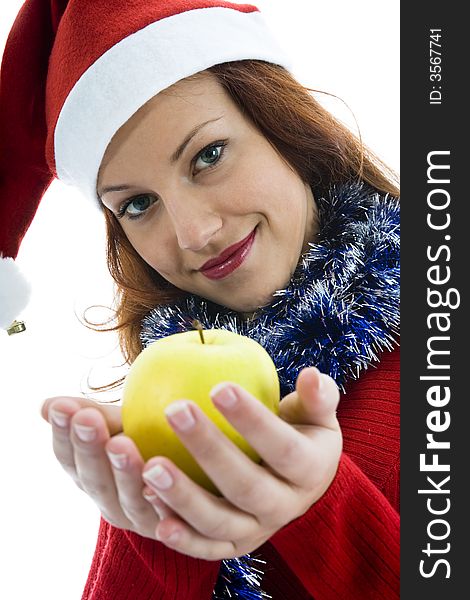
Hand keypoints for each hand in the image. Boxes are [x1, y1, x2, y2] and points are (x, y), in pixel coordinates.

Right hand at [41, 396, 172, 538]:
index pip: (69, 458)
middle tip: (87, 418)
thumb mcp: (127, 426)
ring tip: (121, 443)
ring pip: (130, 499)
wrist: (200, 480)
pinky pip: (170, 516)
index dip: (63, 434)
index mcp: (92, 477)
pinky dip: (161, 503)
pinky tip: (158, 485)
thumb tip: (46, 405)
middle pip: (95, 480)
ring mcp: (143, 520)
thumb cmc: (155, 441)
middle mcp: (112, 503)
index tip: (61, 406)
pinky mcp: (179, 529)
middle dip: (89, 448)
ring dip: (123, 472)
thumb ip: (97, 416)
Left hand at [141, 367, 341, 559]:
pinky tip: (149, 502)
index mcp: (310, 471)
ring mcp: (257, 531)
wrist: (302, 486)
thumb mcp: (317, 415)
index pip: (282, 447)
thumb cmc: (302, 435)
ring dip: (182, 496)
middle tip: (175, 410)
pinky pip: (203, 546)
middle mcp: (284, 507)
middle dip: (208, 448)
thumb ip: (317, 396)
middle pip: (245, 484)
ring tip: (150, 465)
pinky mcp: (233, 547)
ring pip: (218, 521)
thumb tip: (311, 375)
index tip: (219, 387)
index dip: (252, 420)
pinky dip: (179, 534)